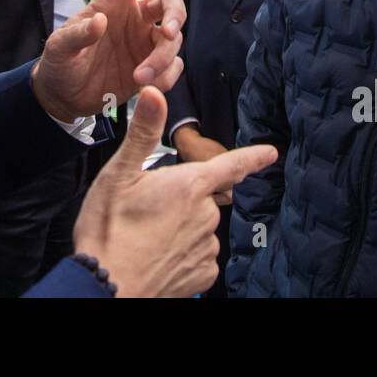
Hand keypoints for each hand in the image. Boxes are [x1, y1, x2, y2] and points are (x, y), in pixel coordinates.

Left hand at [32, 0, 183, 120]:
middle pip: (170, 2)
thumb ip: (77, 34)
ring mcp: (145, 43)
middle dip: (176, 14)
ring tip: (141, 78)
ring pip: (173, 39)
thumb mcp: (59, 48)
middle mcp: (135, 18)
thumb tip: (100, 21)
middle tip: (167, 33)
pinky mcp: (152, 68)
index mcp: (113, 2)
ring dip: (163, 57)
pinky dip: (167, 76)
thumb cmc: (60, 63)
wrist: (64, 98)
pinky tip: (149, 87)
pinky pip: (173, 66)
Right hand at [73, 87, 276, 296]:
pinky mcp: (203, 274)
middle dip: (183, 200)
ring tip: (148, 235)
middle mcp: (206, 215)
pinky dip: (183, 254)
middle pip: (203, 198)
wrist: (106, 284)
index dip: (252, 157)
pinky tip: (159, 255)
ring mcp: (207, 247)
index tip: (270, 153)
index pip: (230, 165)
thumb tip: (154, 92)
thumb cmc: (109, 228)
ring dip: (182, 228)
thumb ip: (142, 132)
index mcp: (189, 185)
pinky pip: (199, 255)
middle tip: (148, 210)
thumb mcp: (119, 173)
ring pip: (200, 228)